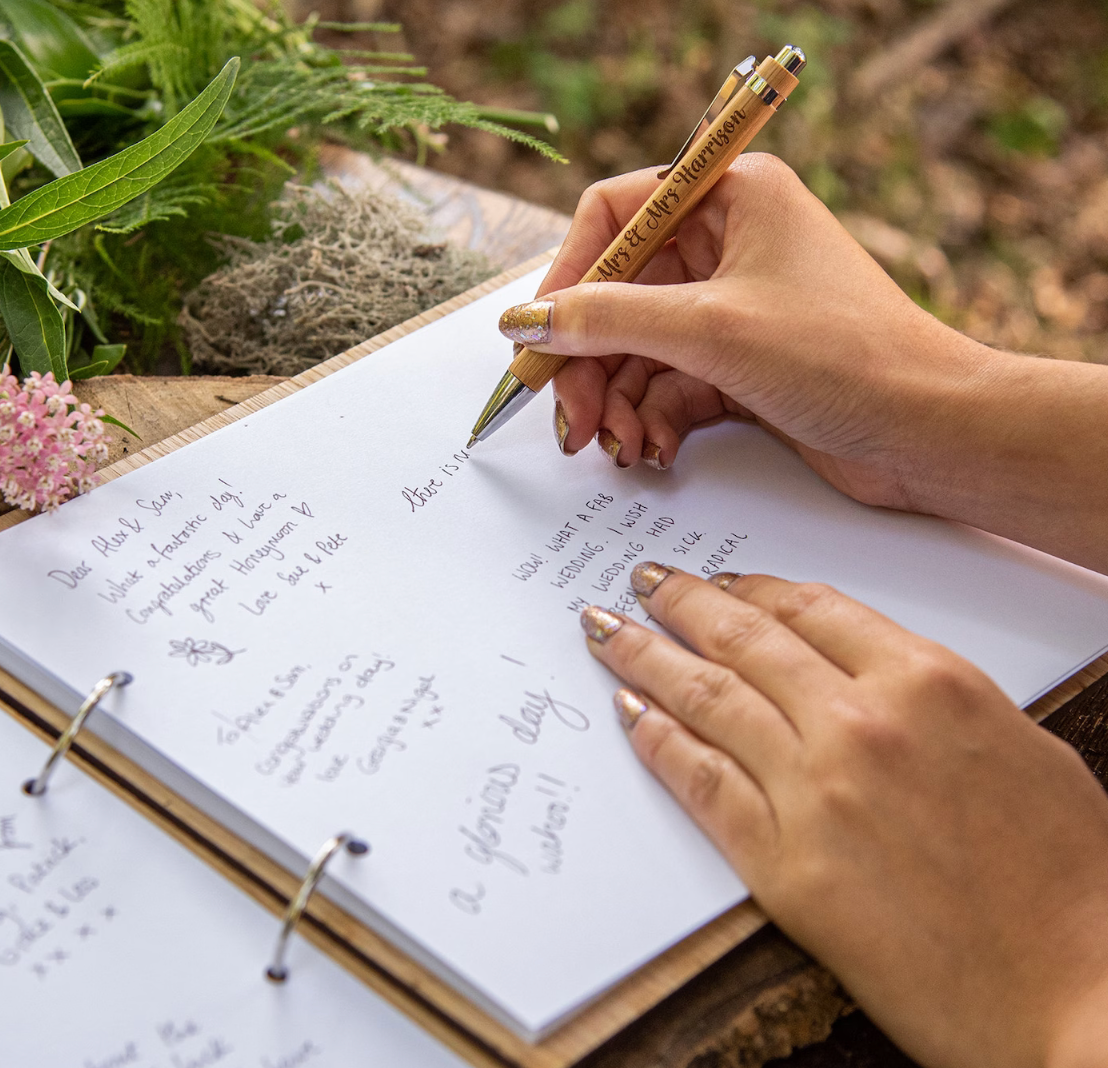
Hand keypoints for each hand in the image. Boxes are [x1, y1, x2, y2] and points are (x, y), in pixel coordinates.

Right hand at [507, 153, 986, 505]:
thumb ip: (607, 320)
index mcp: (731, 196)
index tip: (534, 337)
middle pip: (620, 296)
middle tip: (570, 421)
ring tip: (617, 448)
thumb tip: (526, 322)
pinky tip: (656, 452)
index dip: (567, 277)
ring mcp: (735, 308)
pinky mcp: (741, 365)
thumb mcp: (710, 329)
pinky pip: (671, 385)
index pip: (615, 216)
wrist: (930, 433)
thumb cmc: (845, 356)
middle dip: (590, 363)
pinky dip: (655, 420)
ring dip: (619, 403)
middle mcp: (730, 244)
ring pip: (640, 349)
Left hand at [580, 565, 1107, 1067]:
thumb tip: (860, 671)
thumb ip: (926, 695)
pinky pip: (703, 783)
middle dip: (681, 603)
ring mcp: (815, 791)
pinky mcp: (783, 865)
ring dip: (646, 658)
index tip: (718, 580)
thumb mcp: (1012, 742)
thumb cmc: (1068, 874)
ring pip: (707, 698)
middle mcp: (860, 723)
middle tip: (640, 584)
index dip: (752, 588)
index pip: (811, 608)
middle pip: (743, 639)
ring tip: (609, 632)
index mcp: (927, 681)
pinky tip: (631, 716)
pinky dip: (659, 742)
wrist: (1079, 989)